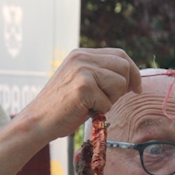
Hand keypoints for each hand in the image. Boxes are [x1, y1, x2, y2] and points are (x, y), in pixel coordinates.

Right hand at [13, 47, 141, 143]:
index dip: (133, 71)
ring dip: (110, 100)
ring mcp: (82, 70)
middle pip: (124, 66)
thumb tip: (132, 79)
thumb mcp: (82, 82)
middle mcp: (82, 57)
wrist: (38, 121)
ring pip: (120, 83)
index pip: (120, 54)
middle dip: (124, 87)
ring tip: (91, 105)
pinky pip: (108, 102)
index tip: (136, 88)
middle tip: (106, 101)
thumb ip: (102, 75)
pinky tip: (83, 111)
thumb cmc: (62, 107)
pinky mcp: (83, 87)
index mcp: (82, 54)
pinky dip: (100, 112)